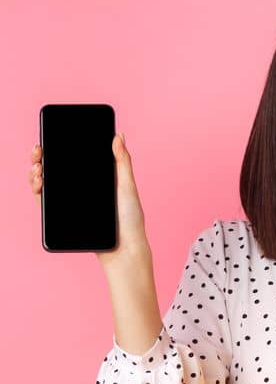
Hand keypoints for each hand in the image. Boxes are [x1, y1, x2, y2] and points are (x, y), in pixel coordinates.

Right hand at [28, 134, 151, 265]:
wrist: (123, 248)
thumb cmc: (130, 219)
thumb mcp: (127, 186)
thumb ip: (122, 162)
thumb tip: (119, 135)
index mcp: (95, 179)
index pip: (74, 160)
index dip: (59, 148)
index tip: (50, 138)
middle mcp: (81, 190)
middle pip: (56, 170)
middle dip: (42, 158)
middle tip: (38, 151)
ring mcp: (71, 203)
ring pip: (47, 184)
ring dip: (36, 172)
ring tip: (38, 167)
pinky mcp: (64, 216)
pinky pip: (45, 202)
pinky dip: (37, 191)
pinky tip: (38, 182)